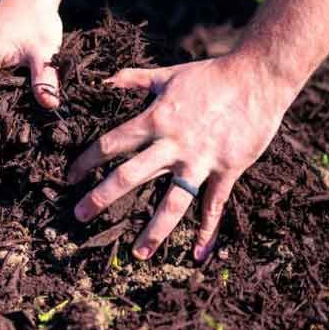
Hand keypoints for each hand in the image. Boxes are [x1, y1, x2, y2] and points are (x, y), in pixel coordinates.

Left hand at [67, 54, 294, 261]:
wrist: (258, 78)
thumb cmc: (210, 75)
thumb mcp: (167, 75)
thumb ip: (133, 79)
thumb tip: (105, 79)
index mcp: (154, 120)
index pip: (110, 144)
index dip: (86, 161)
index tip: (70, 177)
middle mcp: (173, 145)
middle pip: (129, 176)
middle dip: (101, 197)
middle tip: (80, 216)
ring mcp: (201, 161)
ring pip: (172, 202)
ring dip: (154, 230)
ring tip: (138, 254)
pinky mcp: (227, 170)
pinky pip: (214, 206)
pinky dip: (207, 231)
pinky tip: (198, 254)